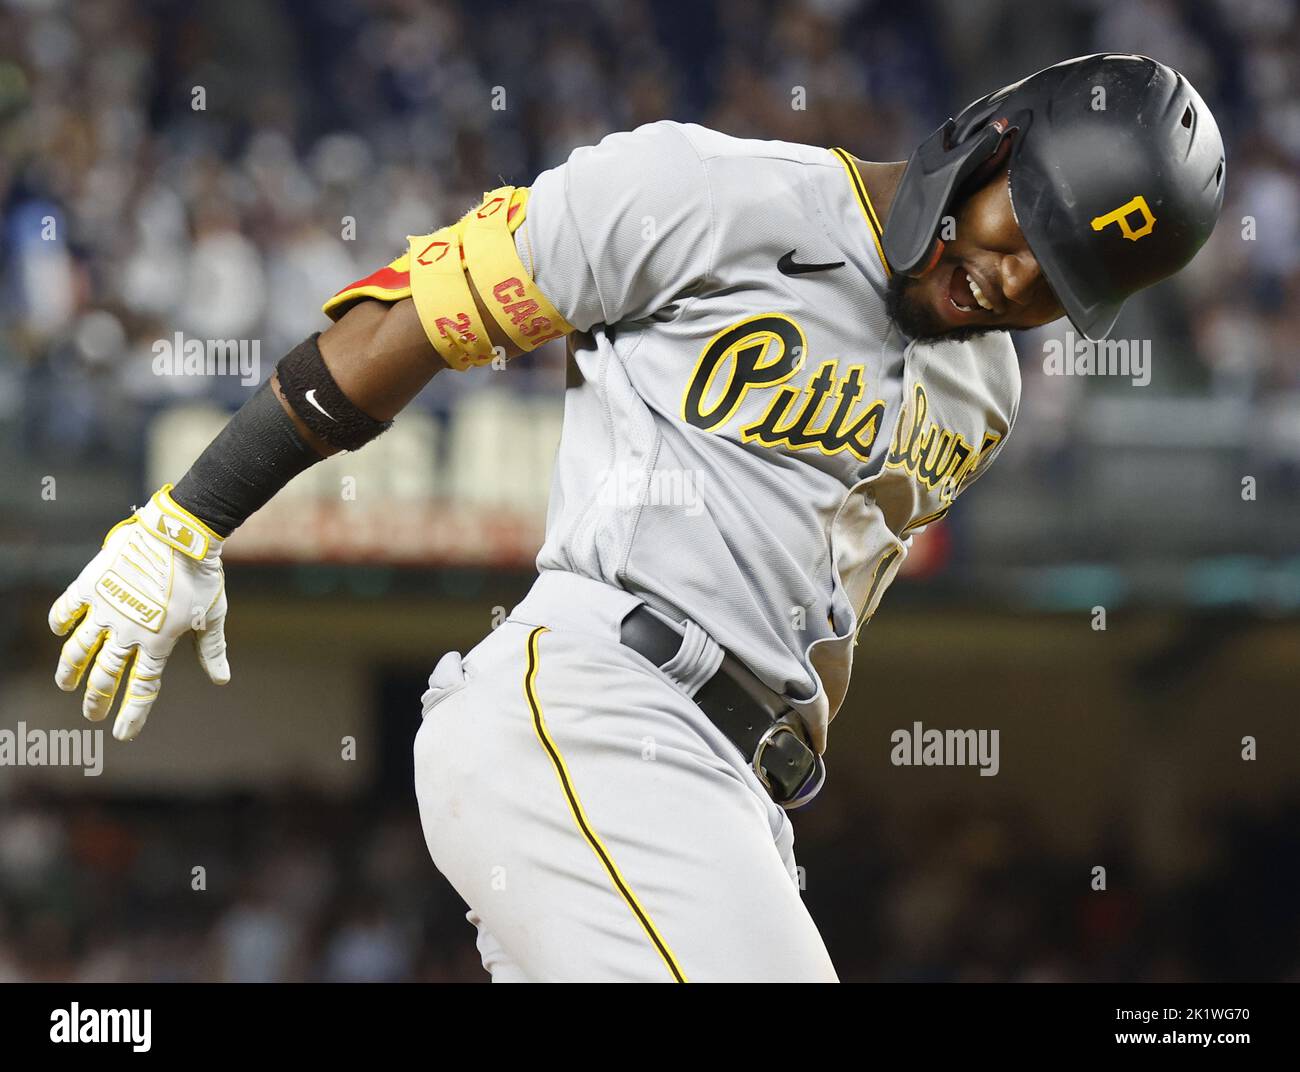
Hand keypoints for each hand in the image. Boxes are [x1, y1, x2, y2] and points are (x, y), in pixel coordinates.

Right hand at [48, 485, 229, 740]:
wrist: (181, 536)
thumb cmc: (203, 576)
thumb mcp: (212, 616)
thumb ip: (212, 650)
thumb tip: (222, 680)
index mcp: (158, 642)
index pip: (143, 687)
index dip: (133, 713)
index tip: (122, 733)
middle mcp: (128, 631)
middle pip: (107, 674)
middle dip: (97, 698)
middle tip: (91, 715)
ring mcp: (106, 608)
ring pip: (79, 648)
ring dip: (70, 669)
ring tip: (65, 684)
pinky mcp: (92, 585)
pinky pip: (68, 608)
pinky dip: (61, 621)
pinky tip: (59, 632)